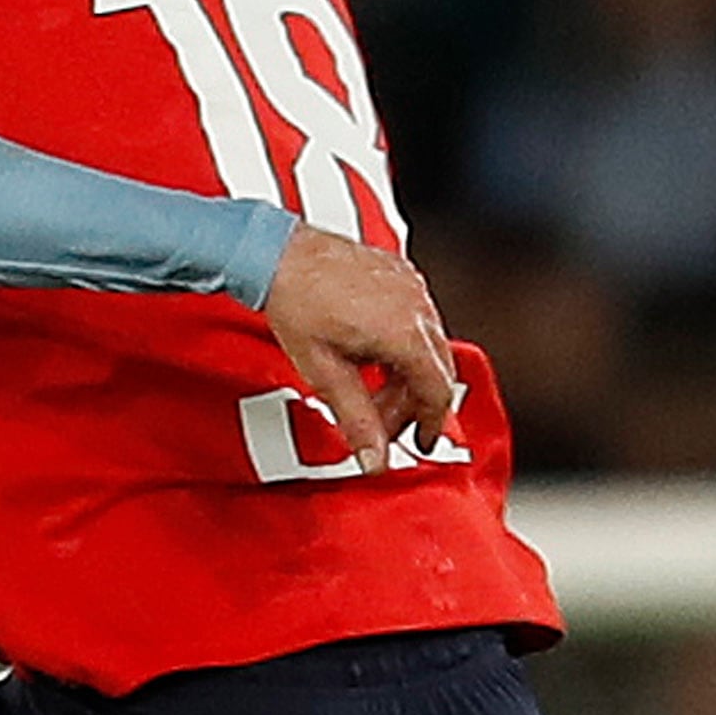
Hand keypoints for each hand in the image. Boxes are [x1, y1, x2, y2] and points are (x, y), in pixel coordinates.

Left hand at [263, 220, 463, 464]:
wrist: (277, 254)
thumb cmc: (296, 303)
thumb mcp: (325, 374)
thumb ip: (357, 420)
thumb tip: (375, 459)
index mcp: (406, 334)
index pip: (438, 392)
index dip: (430, 423)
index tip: (419, 442)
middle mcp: (417, 307)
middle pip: (437, 370)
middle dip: (413, 403)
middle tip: (383, 424)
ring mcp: (412, 287)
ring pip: (429, 345)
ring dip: (406, 374)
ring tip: (370, 391)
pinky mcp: (401, 274)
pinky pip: (418, 319)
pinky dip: (403, 345)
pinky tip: (371, 355)